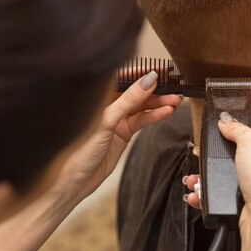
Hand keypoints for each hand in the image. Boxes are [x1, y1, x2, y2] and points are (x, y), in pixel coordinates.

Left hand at [54, 71, 181, 204]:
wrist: (74, 180)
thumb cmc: (78, 149)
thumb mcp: (106, 121)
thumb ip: (129, 100)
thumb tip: (148, 80)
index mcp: (96, 95)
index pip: (122, 77)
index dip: (141, 72)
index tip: (159, 70)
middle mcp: (106, 104)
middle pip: (135, 91)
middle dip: (155, 89)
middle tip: (173, 87)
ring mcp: (116, 119)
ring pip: (141, 106)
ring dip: (159, 103)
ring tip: (175, 101)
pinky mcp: (123, 132)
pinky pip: (142, 120)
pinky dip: (154, 116)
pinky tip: (166, 112)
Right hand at [183, 111, 250, 233]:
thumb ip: (237, 128)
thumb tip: (226, 120)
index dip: (236, 135)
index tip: (219, 136)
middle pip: (239, 156)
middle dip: (216, 159)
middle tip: (200, 157)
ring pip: (230, 177)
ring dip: (208, 177)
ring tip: (193, 179)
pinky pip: (227, 194)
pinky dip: (210, 193)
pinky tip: (198, 192)